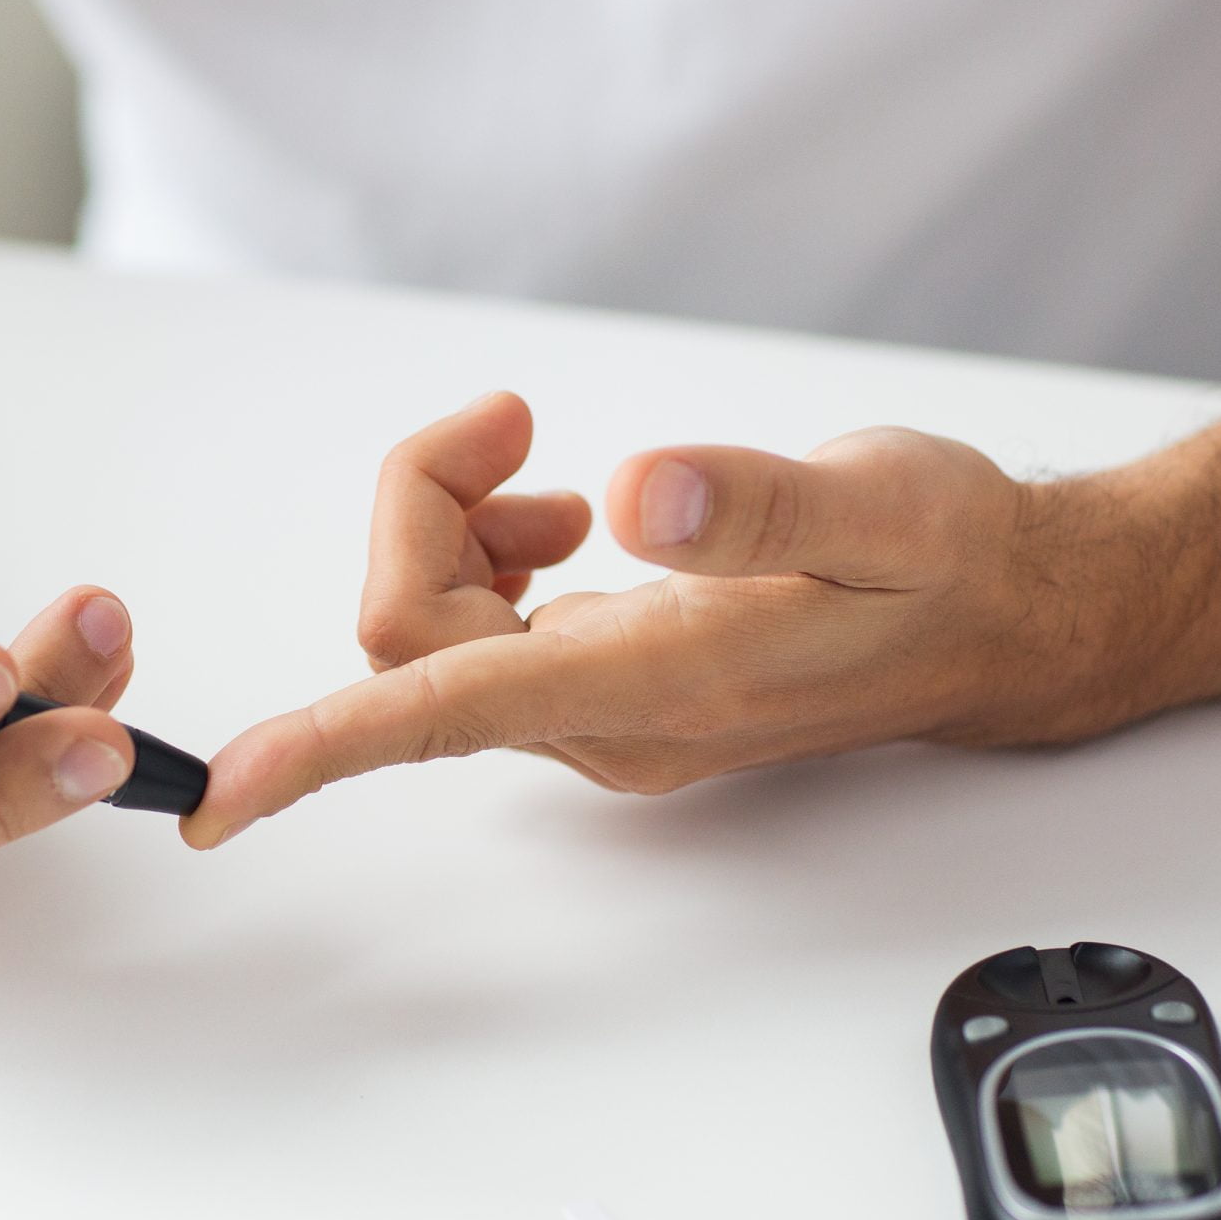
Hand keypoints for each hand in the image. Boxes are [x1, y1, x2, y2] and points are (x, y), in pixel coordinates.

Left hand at [182, 393, 1136, 845]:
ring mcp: (603, 714)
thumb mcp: (884, 504)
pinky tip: (564, 514)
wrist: (1004, 618)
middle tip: (510, 423)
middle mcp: (607, 724)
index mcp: (652, 686)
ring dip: (452, 529)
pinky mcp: (610, 686)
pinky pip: (478, 635)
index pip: (442, 717)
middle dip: (420, 512)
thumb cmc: (949, 560)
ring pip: (435, 636)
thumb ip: (763, 505)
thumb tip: (643, 496)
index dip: (318, 752)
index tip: (216, 796)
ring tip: (544, 469)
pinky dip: (486, 554)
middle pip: (410, 639)